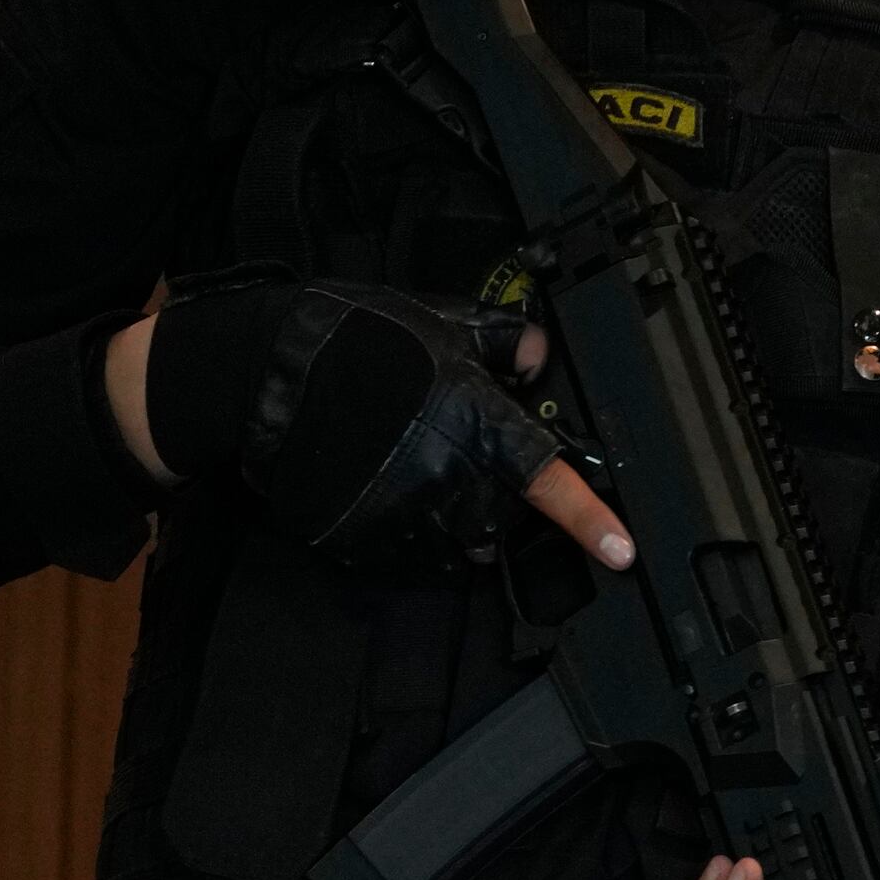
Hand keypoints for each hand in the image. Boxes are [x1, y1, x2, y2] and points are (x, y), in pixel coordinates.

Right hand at [118, 289, 631, 573]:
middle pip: (506, 516)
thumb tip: (538, 356)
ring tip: (431, 474)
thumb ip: (499, 342)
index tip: (623, 551)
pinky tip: (395, 494)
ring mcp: (406, 516)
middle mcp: (450, 481)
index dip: (591, 519)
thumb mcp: (438, 322)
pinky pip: (414, 557)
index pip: (548, 481)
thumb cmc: (352, 340)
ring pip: (464, 542)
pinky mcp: (365, 540)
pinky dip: (419, 536)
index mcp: (478, 426)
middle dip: (502, 495)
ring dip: (464, 520)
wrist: (256, 378)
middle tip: (469, 457)